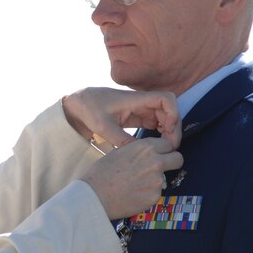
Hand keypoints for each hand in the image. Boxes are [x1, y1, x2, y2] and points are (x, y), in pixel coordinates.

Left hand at [62, 88, 180, 147]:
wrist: (78, 105)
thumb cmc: (89, 109)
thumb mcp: (104, 126)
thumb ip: (121, 140)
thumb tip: (138, 154)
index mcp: (136, 100)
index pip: (165, 98)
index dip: (173, 112)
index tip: (168, 129)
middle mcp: (141, 103)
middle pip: (169, 110)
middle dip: (173, 127)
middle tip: (171, 146)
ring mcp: (140, 110)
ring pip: (163, 118)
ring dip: (168, 131)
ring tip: (165, 148)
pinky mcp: (136, 117)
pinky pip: (154, 123)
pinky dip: (159, 133)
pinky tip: (156, 145)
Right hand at [80, 137, 183, 218]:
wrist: (94, 195)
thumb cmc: (101, 173)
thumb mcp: (119, 152)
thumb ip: (138, 152)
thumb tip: (147, 154)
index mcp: (145, 147)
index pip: (169, 144)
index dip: (164, 150)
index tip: (161, 154)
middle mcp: (155, 162)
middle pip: (178, 159)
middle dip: (172, 162)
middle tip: (159, 169)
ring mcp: (157, 180)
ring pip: (165, 178)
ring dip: (155, 181)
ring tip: (135, 186)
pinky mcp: (155, 197)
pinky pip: (156, 193)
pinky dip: (148, 195)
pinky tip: (133, 195)